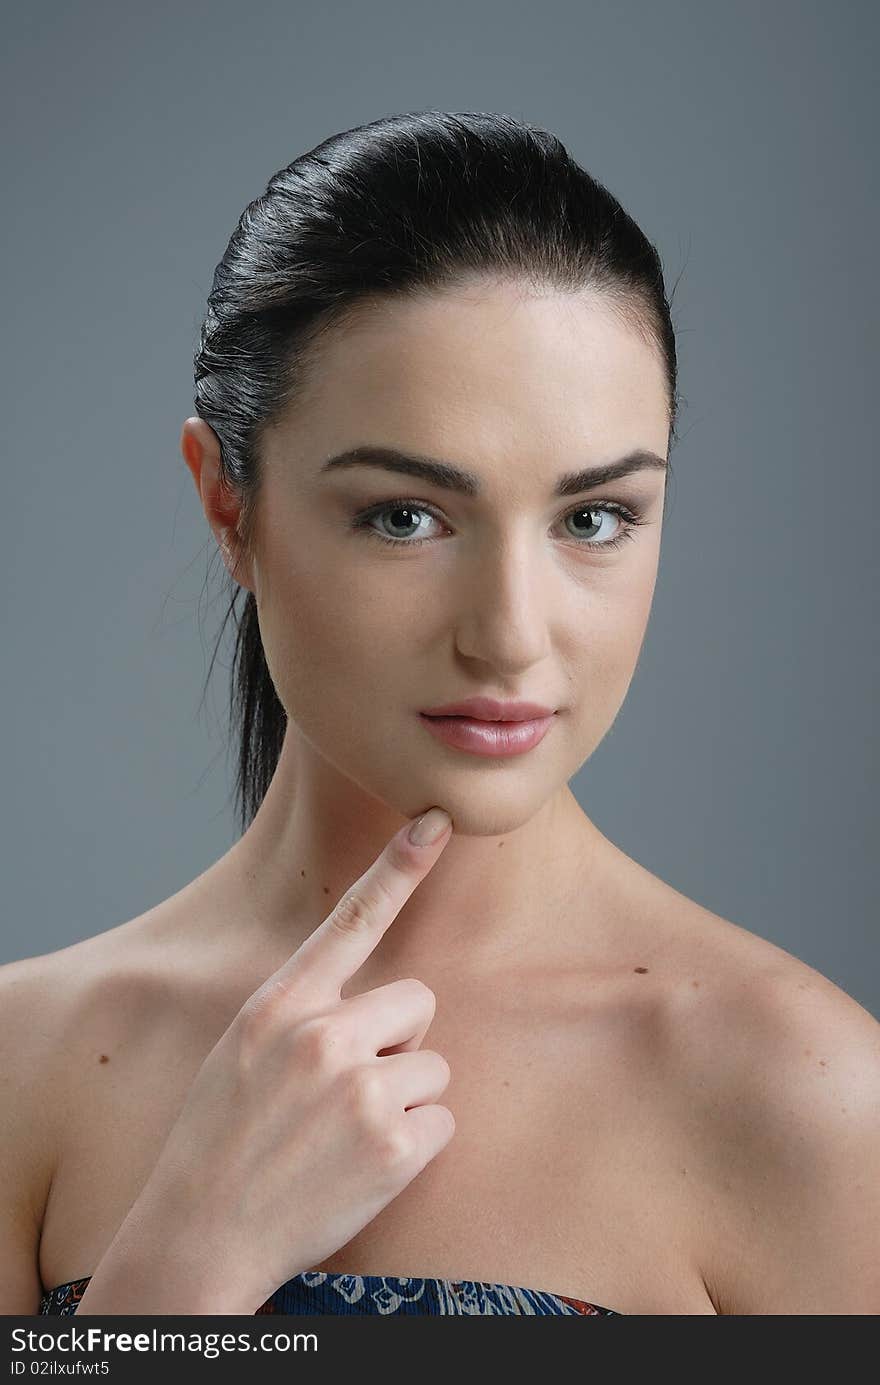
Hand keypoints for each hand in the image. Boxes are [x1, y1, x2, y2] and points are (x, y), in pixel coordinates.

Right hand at [130, 806, 455, 1311]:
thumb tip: (367, 1001)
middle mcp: (322, 1036)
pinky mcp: (393, 1146)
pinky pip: (442, 1123)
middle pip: (418, 1001)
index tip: (436, 821)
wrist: (200, 1237)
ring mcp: (360, 1090)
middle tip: (349, 1090)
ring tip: (346, 1136)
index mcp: (280, 1006)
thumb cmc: (221, 1141)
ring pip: (434, 1067)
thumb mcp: (242, 1051)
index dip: (397, 867)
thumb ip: (301, 1014)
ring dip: (406, 1099)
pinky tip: (364, 1169)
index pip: (349, 920)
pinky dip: (416, 1148)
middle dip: (401, 1041)